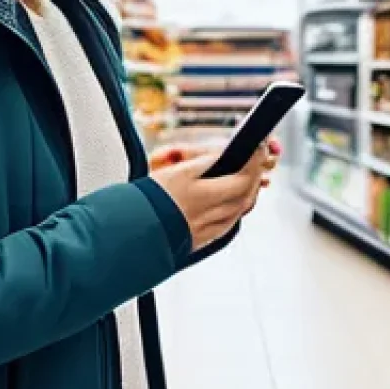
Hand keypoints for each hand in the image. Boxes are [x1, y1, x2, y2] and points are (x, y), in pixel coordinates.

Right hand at [150, 144, 271, 250]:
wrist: (131, 232)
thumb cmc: (147, 199)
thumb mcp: (176, 172)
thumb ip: (204, 163)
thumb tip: (225, 154)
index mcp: (202, 195)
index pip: (242, 179)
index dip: (255, 162)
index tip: (258, 148)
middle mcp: (208, 215)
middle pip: (245, 196)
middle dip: (255, 178)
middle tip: (256, 162)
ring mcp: (206, 229)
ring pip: (239, 211)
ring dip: (249, 194)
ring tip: (248, 179)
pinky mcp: (201, 240)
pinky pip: (229, 224)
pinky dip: (237, 210)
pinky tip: (234, 203)